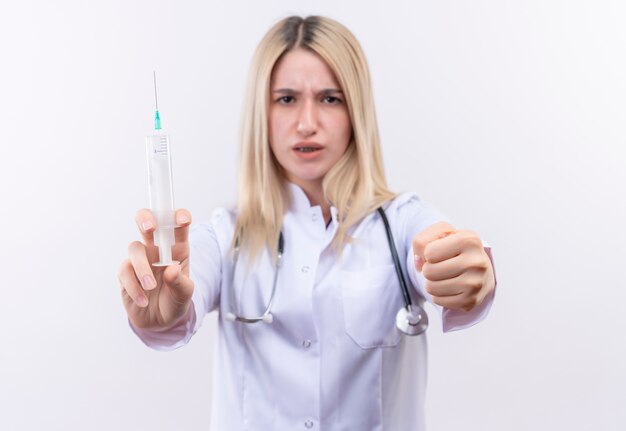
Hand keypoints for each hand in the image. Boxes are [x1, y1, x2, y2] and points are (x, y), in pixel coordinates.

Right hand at [118, 209, 194, 329]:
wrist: (159, 321)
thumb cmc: (175, 300)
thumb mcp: (185, 294)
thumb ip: (180, 282)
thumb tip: (172, 269)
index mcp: (177, 248)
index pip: (177, 226)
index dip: (179, 217)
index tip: (184, 220)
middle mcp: (157, 248)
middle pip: (147, 222)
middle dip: (146, 219)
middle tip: (150, 228)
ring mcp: (140, 259)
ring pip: (134, 248)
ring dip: (142, 268)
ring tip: (151, 287)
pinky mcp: (126, 272)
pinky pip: (125, 271)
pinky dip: (134, 286)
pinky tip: (143, 300)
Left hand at [412, 222, 494, 311]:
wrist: (479, 265)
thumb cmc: (455, 247)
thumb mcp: (439, 234)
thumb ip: (421, 241)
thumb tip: (418, 264)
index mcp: (469, 240)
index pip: (429, 252)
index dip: (429, 253)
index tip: (441, 252)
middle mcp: (476, 262)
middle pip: (429, 271)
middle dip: (429, 269)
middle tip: (440, 266)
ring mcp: (476, 283)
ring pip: (431, 288)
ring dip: (432, 283)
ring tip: (444, 276)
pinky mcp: (471, 301)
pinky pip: (438, 301)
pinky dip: (438, 295)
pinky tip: (449, 287)